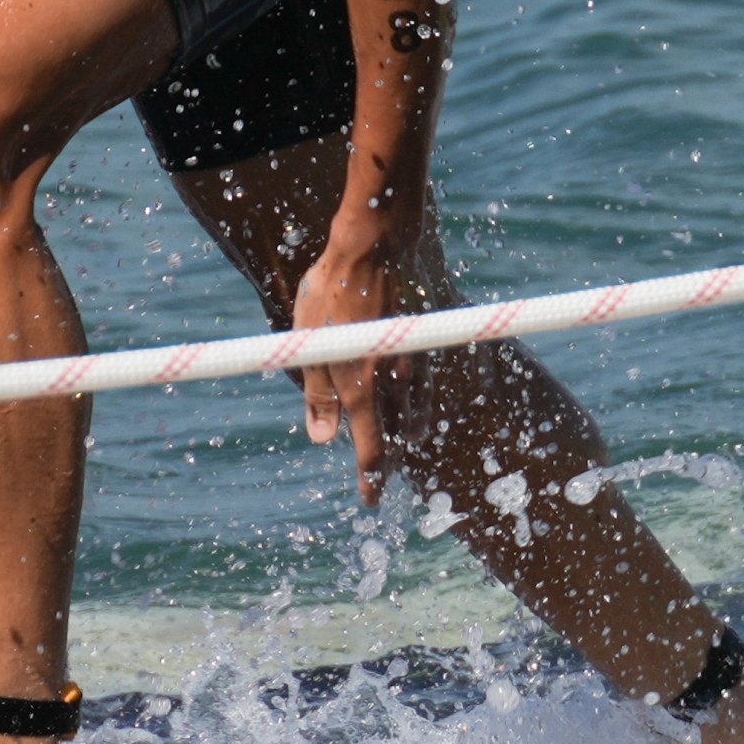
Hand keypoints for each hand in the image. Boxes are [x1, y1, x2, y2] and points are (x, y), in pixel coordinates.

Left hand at [291, 213, 409, 502]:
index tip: (371, 501)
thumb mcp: (309, 345)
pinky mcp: (434, 340)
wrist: (379, 243)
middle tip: (381, 470)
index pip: (371, 451)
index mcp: (361, 388)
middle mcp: (396, 382)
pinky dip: (424, 399)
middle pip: (400, 437)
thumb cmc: (334, 289)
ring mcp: (420, 361)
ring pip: (422, 412)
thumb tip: (321, 438)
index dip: (372, 481)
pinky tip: (416, 394)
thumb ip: (317, 395)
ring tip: (402, 438)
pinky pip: (432, 383)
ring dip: (410, 430)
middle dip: (391, 457)